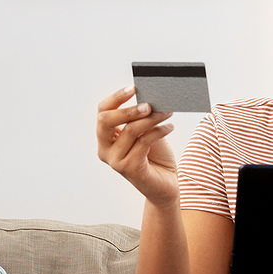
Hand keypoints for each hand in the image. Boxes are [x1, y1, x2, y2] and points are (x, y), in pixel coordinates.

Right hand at [96, 86, 178, 204]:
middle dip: (128, 109)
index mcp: (106, 138)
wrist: (166, 185)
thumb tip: (149, 99)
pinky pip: (144, 142)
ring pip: (130, 130)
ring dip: (151, 119)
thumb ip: (142, 119)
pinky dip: (159, 131)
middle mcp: (105, 150)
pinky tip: (170, 126)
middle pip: (106, 121)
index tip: (133, 88)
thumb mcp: (147, 132)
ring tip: (167, 112)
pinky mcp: (129, 168)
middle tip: (149, 104)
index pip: (102, 113)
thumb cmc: (155, 157)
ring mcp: (115, 160)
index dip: (116, 98)